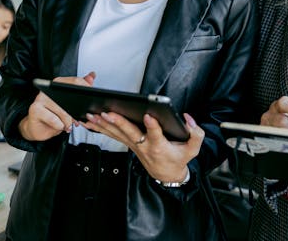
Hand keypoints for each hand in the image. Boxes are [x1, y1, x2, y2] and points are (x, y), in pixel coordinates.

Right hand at [18, 72, 95, 140]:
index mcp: (58, 84)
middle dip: (78, 111)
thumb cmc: (55, 115)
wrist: (39, 128)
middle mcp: (48, 88)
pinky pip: (53, 119)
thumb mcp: (70, 103)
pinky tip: (61, 127)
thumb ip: (81, 89)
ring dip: (69, 121)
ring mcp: (40, 98)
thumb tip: (92, 75)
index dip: (86, 90)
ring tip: (69, 125)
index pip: (75, 81)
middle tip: (81, 118)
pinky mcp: (35, 109)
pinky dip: (60, 125)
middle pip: (70, 97)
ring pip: (63, 110)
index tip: (92, 99)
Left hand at [83, 111, 204, 182]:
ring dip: (104, 125)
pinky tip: (91, 121)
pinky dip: (101, 128)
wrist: (167, 174)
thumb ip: (196, 134)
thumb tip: (188, 119)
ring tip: (93, 114)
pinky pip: (114, 136)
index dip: (153, 126)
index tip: (149, 116)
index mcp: (160, 146)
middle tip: (109, 113)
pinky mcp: (129, 144)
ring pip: (118, 134)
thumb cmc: (178, 159)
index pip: (156, 135)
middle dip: (119, 122)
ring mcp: (135, 146)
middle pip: (131, 133)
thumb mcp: (193, 150)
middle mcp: (144, 146)